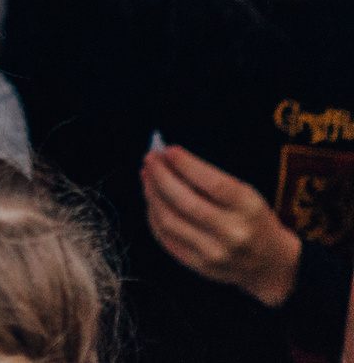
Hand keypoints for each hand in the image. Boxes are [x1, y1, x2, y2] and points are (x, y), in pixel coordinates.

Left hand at [143, 142, 302, 307]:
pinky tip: (153, 200)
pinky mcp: (198, 265)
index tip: (168, 150)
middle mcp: (232, 232)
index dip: (186, 165)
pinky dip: (153, 214)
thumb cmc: (252, 219)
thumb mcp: (244, 194)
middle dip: (160, 176)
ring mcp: (214, 252)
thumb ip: (208, 177)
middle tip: (151, 160)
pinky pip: (165, 237)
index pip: (212, 184)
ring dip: (151, 193)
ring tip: (147, 177)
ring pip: (169, 219)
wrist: (269, 264)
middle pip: (184, 201)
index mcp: (248, 208)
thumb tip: (166, 159)